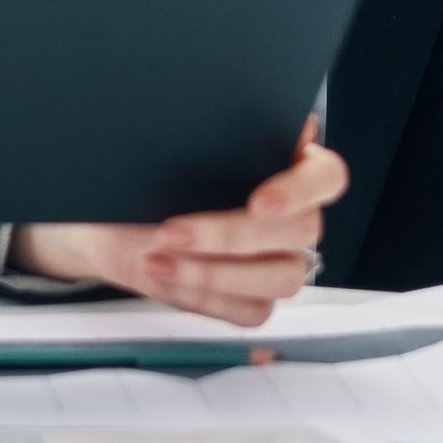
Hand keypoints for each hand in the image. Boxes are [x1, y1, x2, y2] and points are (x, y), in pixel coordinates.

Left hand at [11, 125, 345, 326]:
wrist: (114, 223)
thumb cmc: (150, 176)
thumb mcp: (169, 149)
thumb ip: (205, 140)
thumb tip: (207, 131)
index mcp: (291, 165)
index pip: (327, 176)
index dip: (300, 190)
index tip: (259, 203)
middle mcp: (296, 217)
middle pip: (301, 231)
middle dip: (230, 234)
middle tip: (172, 230)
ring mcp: (281, 263)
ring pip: (283, 278)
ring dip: (215, 272)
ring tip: (158, 258)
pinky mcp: (257, 301)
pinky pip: (252, 310)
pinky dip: (205, 295)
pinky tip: (165, 276)